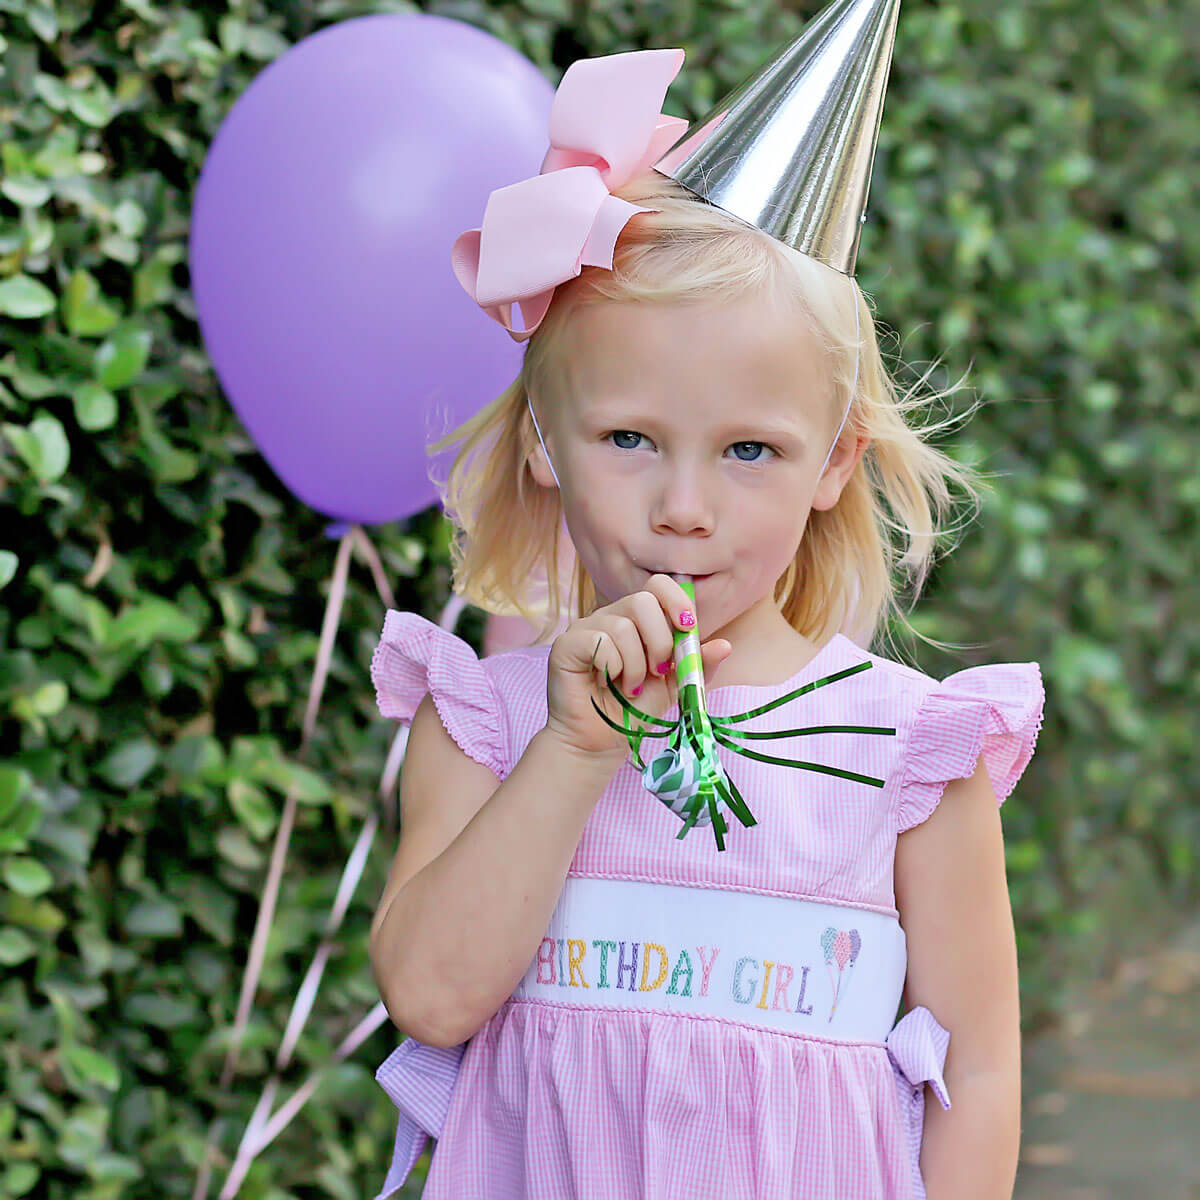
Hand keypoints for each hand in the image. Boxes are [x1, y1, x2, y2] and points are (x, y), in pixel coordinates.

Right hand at [543, 574, 732, 764]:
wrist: (600, 742)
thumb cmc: (633, 710)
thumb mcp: (674, 687)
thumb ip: (696, 665)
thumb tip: (725, 645)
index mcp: (638, 620)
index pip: (659, 585)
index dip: (678, 601)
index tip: (688, 629)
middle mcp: (610, 616)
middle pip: (643, 600)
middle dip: (660, 641)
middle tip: (657, 672)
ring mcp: (586, 627)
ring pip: (622, 625)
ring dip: (636, 665)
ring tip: (631, 687)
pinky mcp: (567, 644)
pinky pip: (599, 640)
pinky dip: (612, 667)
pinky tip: (608, 683)